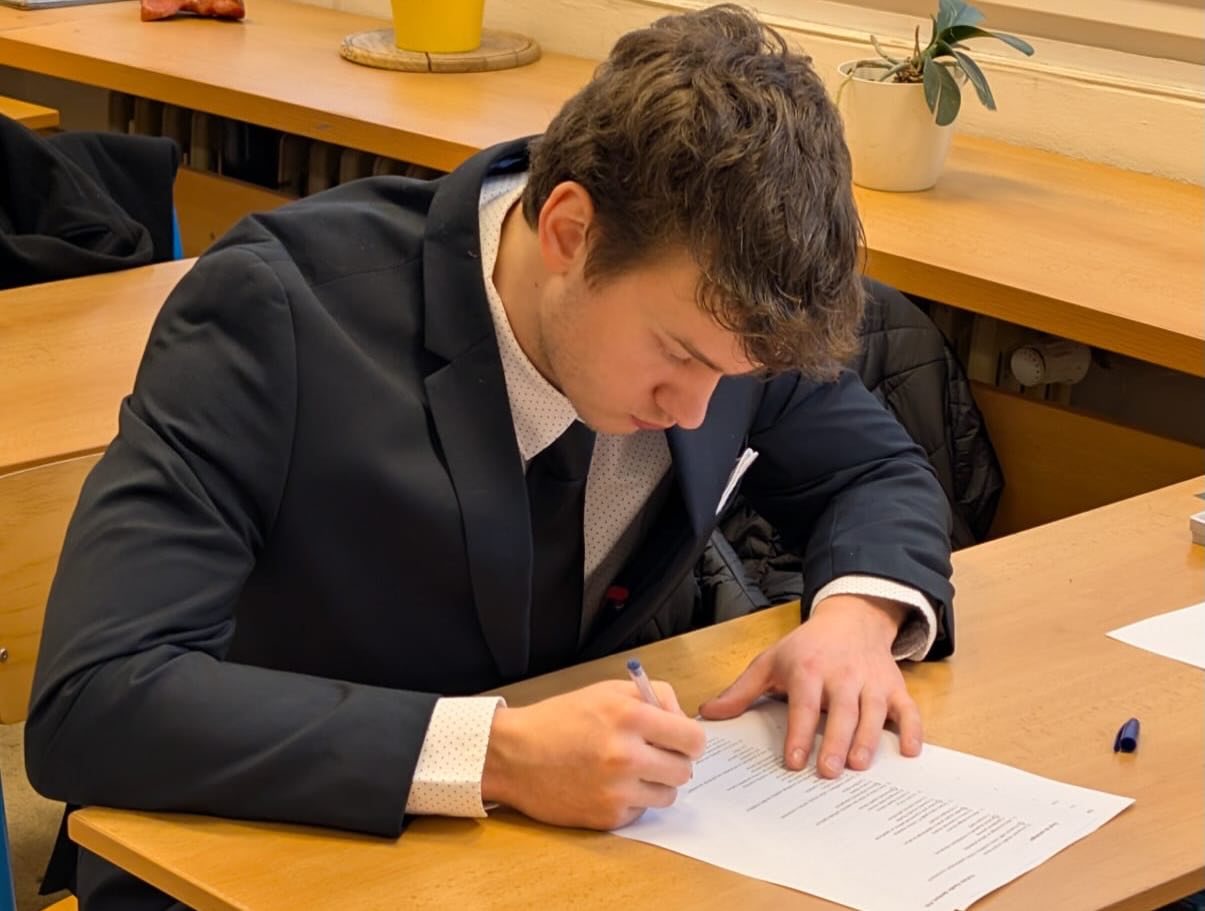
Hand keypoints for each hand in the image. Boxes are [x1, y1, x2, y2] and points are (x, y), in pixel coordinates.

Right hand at [481, 679, 705, 829]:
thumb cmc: (559, 720)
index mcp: (629, 718)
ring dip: (656, 784)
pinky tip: (607, 785)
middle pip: (685, 770)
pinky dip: (632, 801)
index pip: (692, 738)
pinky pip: (641, 812)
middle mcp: (626, 756)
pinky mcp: (607, 818)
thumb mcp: (606, 691)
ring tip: (629, 771)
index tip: (682, 740)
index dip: (690, 739)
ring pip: (668, 795)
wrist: (513, 755)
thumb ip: (653, 697)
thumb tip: (682, 720)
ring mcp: (617, 791)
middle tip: (654, 755)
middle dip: (674, 761)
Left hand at [699, 594, 920, 777]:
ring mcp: (871, 681)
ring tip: (859, 766)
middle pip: (842, 711)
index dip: (800, 733)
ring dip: (869, 739)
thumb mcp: (770, 661)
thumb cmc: (807, 647)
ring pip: (874, 712)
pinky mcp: (895, 686)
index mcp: (809, 669)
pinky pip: (908, 709)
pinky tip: (911, 751)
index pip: (804, 704)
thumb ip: (742, 691)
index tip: (795, 761)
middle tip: (828, 772)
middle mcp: (842, 674)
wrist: (852, 618)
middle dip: (835, 742)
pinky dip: (913, 729)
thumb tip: (708, 714)